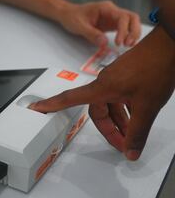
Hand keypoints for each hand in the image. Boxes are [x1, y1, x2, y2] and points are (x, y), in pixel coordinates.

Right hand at [30, 26, 174, 159]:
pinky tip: (139, 118)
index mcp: (102, 88)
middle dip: (110, 129)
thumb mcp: (147, 106)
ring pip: (111, 105)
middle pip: (98, 111)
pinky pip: (120, 98)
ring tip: (134, 135)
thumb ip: (138, 132)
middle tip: (122, 144)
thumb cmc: (156, 68)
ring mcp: (116, 79)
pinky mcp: (126, 77)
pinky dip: (127, 111)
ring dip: (121, 122)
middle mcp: (105, 83)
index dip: (51, 105)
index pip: (69, 98)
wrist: (170, 45)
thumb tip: (131, 152)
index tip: (36, 108)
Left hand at [59, 1, 140, 48]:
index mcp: (105, 8)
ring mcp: (112, 18)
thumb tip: (104, 43)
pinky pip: (124, 29)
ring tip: (128, 45)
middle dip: (133, 31)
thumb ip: (91, 34)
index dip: (124, 30)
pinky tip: (125, 44)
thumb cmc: (72, 16)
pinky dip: (127, 36)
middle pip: (132, 18)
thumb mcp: (79, 26)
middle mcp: (112, 11)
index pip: (123, 17)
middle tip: (128, 44)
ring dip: (132, 34)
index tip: (119, 42)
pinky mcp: (111, 24)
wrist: (67, 14)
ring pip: (130, 23)